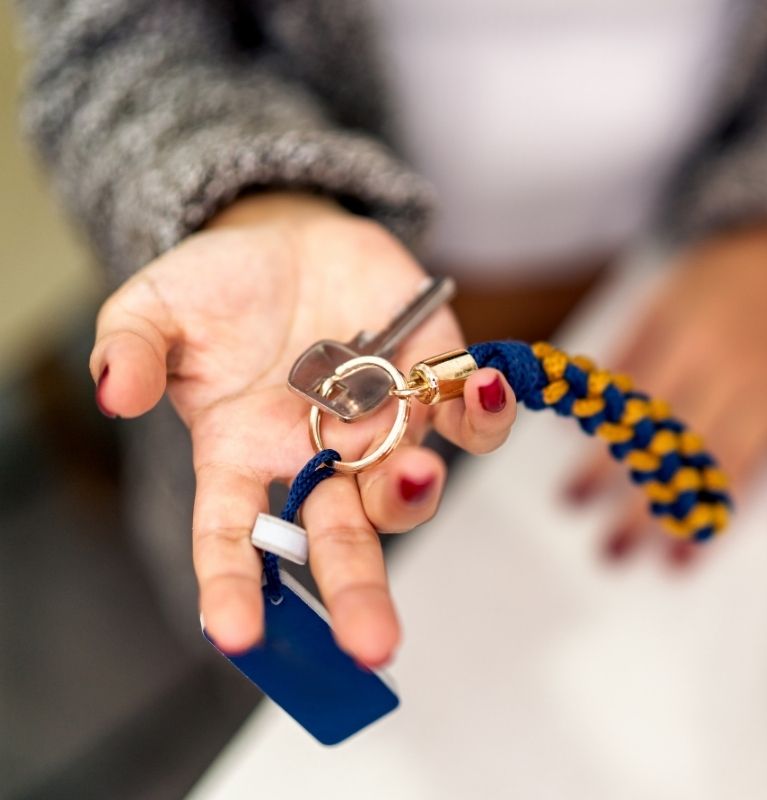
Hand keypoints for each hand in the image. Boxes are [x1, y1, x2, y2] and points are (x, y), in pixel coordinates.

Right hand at [90, 192, 517, 664]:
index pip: (235, 536)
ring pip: (406, 487)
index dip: (235, 586)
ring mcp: (380, 423)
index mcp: (242, 455)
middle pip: (342, 539)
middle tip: (373, 643)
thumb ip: (132, 349)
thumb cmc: (218, 288)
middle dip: (359, 592)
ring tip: (416, 474)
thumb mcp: (154, 309)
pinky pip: (467, 416)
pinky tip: (481, 390)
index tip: (236, 637)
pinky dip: (483, 413)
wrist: (290, 238)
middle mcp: (317, 455)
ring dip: (413, 493)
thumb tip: (115, 393)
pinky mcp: (432, 377)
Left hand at [566, 223, 766, 566]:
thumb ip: (619, 361)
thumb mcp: (656, 304)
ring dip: (708, 513)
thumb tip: (574, 417)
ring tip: (678, 560)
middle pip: (681, 450)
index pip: (634, 414)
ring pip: (738, 460)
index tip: (573, 497)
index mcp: (685, 345)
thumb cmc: (719, 283)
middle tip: (613, 550)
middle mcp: (729, 372)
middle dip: (644, 506)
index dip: (599, 460)